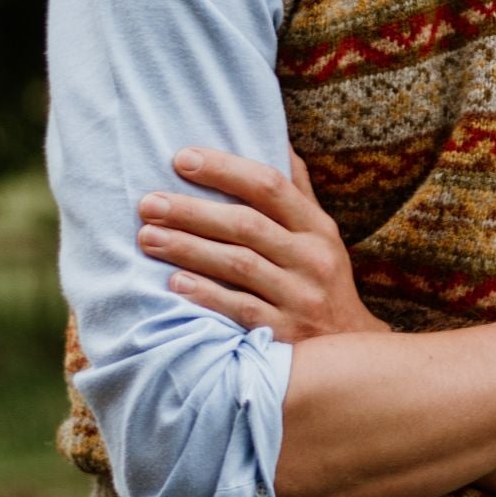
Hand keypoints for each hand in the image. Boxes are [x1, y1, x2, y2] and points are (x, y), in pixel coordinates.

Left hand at [137, 146, 390, 340]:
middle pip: (247, 225)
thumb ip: (297, 192)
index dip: (225, 169)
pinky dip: (207, 295)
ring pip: (239, 265)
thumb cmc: (321, 281)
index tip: (181, 159)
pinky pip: (241, 310)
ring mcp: (299, 298)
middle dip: (193, 212)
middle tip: (148, 203)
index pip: (270, 186)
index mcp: (318, 227)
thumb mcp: (321, 235)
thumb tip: (276, 141)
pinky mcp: (284, 334)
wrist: (348, 355)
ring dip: (189, 249)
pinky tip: (175, 283)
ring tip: (147, 237)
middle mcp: (312, 259)